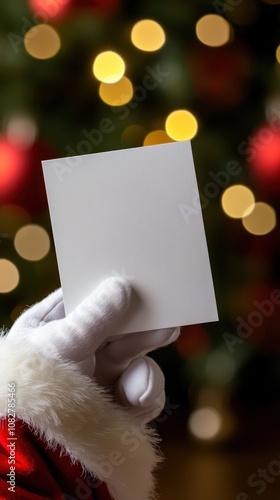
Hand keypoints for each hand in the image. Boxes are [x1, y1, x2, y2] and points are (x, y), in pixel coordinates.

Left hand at [9, 277, 179, 421]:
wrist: (35, 457)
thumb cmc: (34, 392)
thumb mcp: (61, 345)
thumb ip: (94, 316)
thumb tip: (122, 286)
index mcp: (49, 330)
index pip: (82, 300)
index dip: (107, 287)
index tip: (132, 274)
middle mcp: (75, 352)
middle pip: (116, 326)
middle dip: (140, 320)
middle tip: (167, 303)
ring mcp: (97, 378)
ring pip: (135, 356)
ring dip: (147, 351)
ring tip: (169, 332)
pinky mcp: (116, 405)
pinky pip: (142, 389)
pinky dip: (144, 392)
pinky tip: (135, 398)